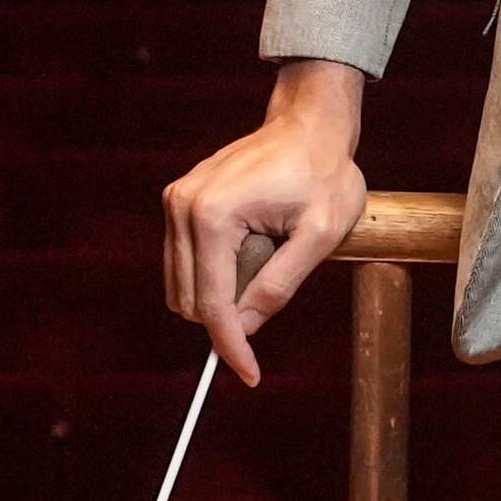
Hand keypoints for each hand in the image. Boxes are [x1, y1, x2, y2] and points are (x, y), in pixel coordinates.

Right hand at [165, 59, 371, 386]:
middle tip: (275, 293)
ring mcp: (176, 200)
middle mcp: (182, 206)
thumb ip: (280, 285)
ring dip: (223, 292)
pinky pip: (186, 262)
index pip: (213, 304)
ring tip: (268, 257)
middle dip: (229, 315)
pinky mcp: (179, 201)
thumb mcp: (319, 234)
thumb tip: (244, 329)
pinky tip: (251, 250)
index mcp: (213, 215)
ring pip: (183, 285)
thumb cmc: (324, 171)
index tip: (250, 376)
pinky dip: (215, 274)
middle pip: (190, 300)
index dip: (230, 347)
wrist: (310, 124)